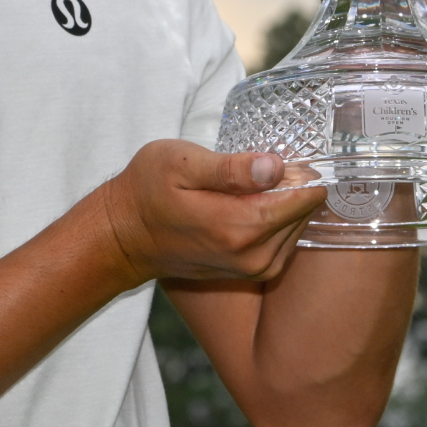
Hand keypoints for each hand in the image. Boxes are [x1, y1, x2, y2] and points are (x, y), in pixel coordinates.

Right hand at [99, 140, 323, 284]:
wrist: (125, 235)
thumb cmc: (148, 191)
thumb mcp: (181, 164)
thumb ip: (230, 168)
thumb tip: (275, 167)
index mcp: (237, 226)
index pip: (299, 198)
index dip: (302, 172)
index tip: (291, 154)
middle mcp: (251, 255)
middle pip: (301, 214)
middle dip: (295, 187)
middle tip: (267, 163)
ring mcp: (252, 268)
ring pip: (296, 229)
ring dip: (288, 204)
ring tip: (259, 181)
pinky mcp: (251, 272)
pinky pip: (286, 242)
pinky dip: (281, 221)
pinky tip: (258, 202)